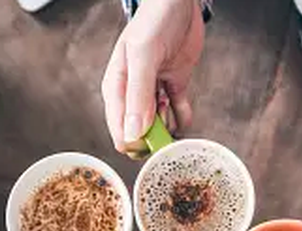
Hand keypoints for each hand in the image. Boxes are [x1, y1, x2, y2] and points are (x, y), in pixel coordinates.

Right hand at [101, 0, 203, 151]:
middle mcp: (132, 95)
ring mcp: (153, 92)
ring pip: (159, 126)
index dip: (137, 144)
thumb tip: (132, 134)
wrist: (179, 1)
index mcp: (116, 89)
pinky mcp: (173, 87)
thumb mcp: (144, 55)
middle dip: (156, 139)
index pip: (119, 131)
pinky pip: (177, 113)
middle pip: (140, 133)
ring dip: (170, 129)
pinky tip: (185, 114)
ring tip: (173, 112)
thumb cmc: (155, 20)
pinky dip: (183, 118)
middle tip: (169, 132)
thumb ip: (138, 95)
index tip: (154, 146)